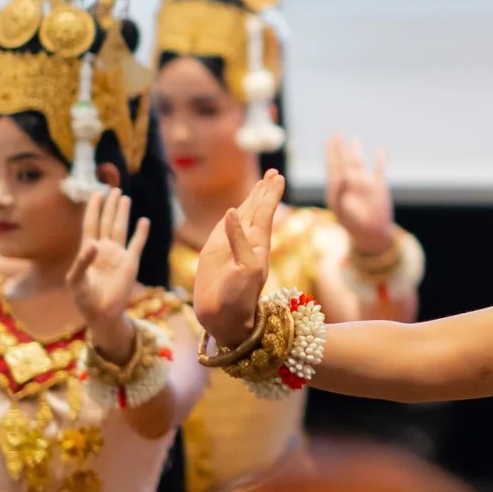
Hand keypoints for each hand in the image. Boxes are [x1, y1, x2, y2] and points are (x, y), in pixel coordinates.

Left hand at [67, 187, 148, 353]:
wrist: (101, 314)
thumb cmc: (84, 299)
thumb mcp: (75, 281)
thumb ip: (82, 262)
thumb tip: (94, 244)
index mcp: (88, 250)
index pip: (91, 224)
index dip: (93, 209)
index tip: (96, 193)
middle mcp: (104, 249)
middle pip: (107, 221)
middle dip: (109, 206)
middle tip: (112, 189)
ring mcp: (118, 255)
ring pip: (120, 228)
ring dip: (122, 213)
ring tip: (124, 197)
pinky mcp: (130, 264)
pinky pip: (136, 244)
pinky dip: (140, 233)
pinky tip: (143, 221)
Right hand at [195, 169, 284, 347]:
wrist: (223, 318)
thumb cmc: (239, 298)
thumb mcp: (246, 269)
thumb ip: (239, 241)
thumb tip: (232, 211)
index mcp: (258, 245)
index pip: (265, 213)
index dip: (270, 195)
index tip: (277, 177)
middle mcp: (247, 242)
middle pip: (258, 211)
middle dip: (265, 192)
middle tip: (273, 173)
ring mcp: (231, 247)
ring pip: (244, 218)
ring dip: (253, 201)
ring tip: (261, 184)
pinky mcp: (215, 253)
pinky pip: (226, 229)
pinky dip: (232, 217)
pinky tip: (235, 209)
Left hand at [326, 132, 396, 257]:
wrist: (373, 236)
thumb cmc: (357, 228)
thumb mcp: (346, 213)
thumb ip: (341, 193)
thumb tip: (342, 177)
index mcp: (337, 191)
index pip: (333, 171)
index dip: (332, 159)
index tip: (334, 154)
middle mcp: (349, 185)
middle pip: (342, 162)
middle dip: (338, 148)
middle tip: (336, 133)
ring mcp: (364, 184)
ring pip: (359, 163)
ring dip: (356, 151)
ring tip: (354, 139)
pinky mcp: (378, 187)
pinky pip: (379, 169)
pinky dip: (380, 159)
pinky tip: (381, 149)